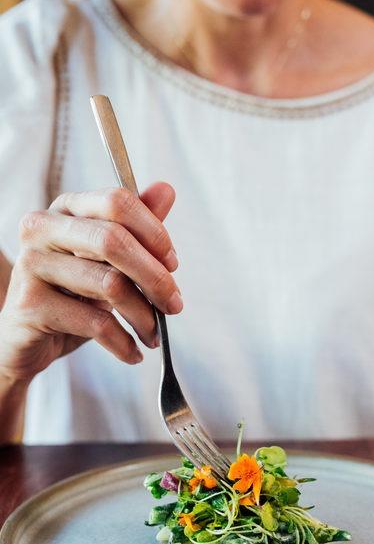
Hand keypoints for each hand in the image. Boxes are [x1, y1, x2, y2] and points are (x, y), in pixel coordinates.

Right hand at [0, 182, 180, 383]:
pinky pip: (94, 322)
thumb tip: (166, 190)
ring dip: (144, 317)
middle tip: (174, 305)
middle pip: (114, 241)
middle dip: (155, 278)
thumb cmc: (72, 295)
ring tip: (153, 334)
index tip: (173, 264)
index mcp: (66, 208)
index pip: (117, 201)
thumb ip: (136, 228)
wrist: (28, 340)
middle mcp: (43, 228)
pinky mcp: (31, 304)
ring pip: (110, 284)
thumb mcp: (108, 262)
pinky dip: (123, 342)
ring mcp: (33, 264)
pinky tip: (133, 352)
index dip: (153, 233)